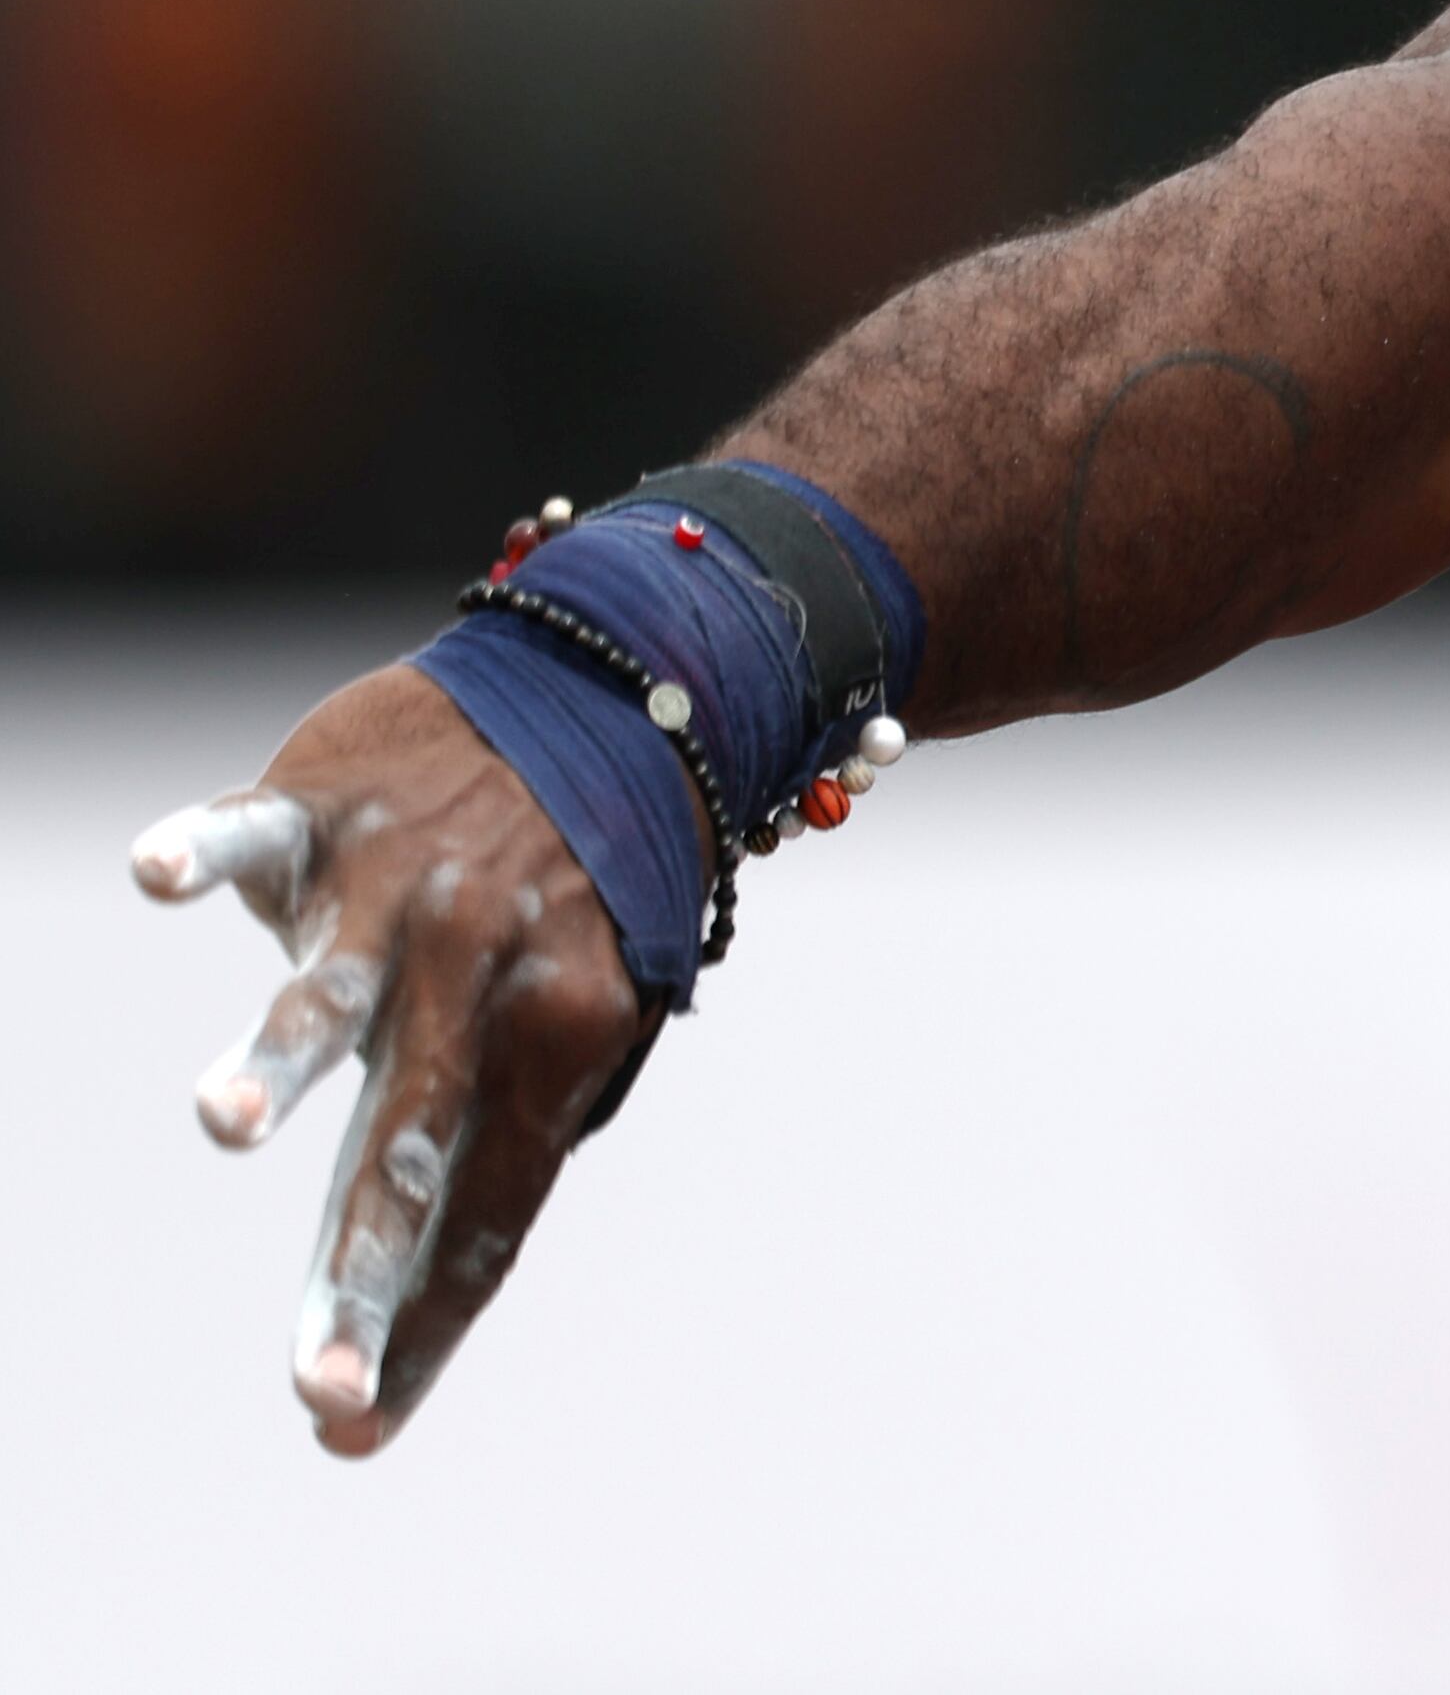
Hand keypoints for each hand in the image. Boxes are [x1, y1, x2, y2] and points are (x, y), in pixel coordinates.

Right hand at [128, 668, 653, 1453]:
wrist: (628, 685)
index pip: (485, 1206)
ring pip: (332, 988)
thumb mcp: (567, 1013)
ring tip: (225, 1127)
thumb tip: (401, 1319)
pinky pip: (258, 831)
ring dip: (277, 1058)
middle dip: (363, 1273)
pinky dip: (206, 854)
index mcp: (552, 1037)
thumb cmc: (576, 890)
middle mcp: (478, 971)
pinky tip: (157, 877)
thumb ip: (483, 1145)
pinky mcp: (330, 807)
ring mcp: (400, 887)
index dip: (419, 1320)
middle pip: (413, 1148)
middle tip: (317, 1384)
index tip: (350, 1429)